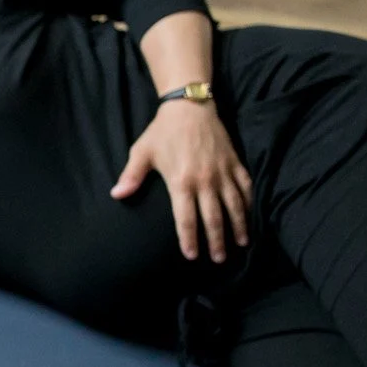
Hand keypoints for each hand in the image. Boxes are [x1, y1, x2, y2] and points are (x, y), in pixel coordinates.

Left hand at [111, 101, 252, 261]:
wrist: (190, 107)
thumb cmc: (162, 132)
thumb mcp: (142, 152)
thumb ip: (131, 176)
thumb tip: (116, 195)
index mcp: (181, 182)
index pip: (186, 218)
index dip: (189, 239)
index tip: (191, 256)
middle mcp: (204, 181)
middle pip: (213, 218)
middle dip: (216, 241)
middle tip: (219, 259)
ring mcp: (222, 172)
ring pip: (234, 205)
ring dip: (238, 226)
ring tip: (241, 244)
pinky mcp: (235, 163)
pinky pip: (246, 187)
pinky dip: (249, 203)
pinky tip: (250, 216)